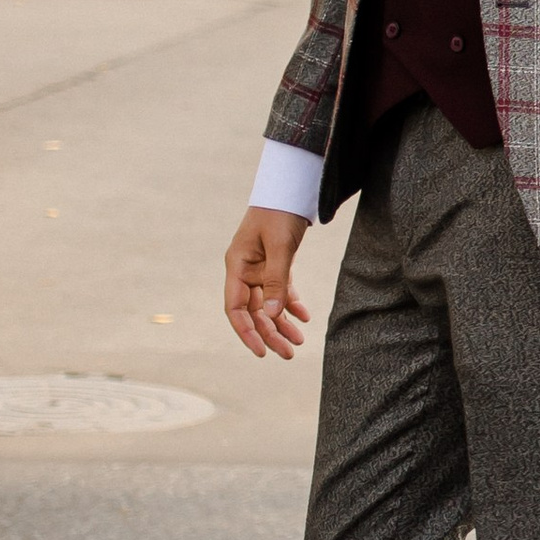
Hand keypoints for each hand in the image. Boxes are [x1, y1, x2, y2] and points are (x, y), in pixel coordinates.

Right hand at [225, 205, 312, 361]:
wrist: (291, 187)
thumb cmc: (280, 213)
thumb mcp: (280, 246)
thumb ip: (276, 281)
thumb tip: (272, 316)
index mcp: (237, 266)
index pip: (235, 308)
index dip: (247, 332)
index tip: (261, 352)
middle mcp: (244, 270)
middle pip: (253, 311)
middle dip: (270, 333)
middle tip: (289, 353)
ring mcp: (259, 267)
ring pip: (268, 303)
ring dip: (281, 323)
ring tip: (298, 341)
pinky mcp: (275, 263)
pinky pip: (280, 290)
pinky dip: (291, 304)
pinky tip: (304, 317)